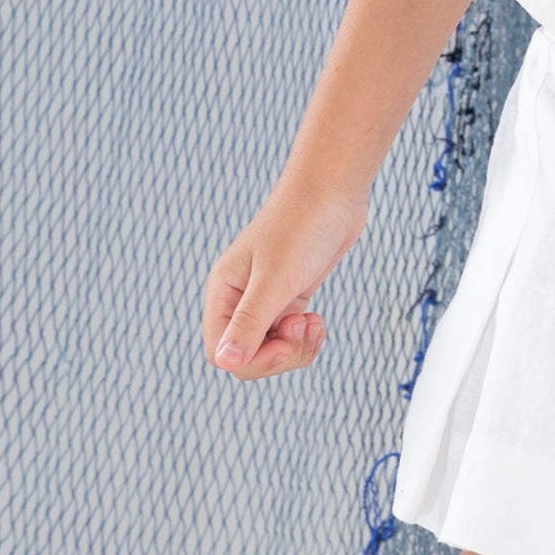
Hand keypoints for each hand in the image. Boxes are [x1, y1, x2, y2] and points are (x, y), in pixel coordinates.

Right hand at [201, 178, 367, 381]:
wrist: (333, 191)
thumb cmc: (302, 227)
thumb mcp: (275, 278)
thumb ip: (250, 321)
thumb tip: (226, 362)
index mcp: (224, 292)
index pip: (222, 353)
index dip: (253, 361)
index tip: (284, 343)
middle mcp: (239, 298)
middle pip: (248, 357)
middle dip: (280, 355)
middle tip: (305, 327)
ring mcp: (266, 298)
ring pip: (271, 349)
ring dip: (296, 348)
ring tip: (315, 323)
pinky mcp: (290, 295)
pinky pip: (289, 336)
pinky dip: (305, 338)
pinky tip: (319, 321)